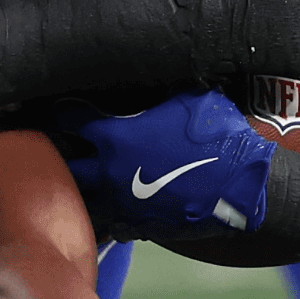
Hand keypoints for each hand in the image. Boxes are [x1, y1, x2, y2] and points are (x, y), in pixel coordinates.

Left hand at [52, 90, 275, 242]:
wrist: (242, 186)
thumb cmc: (215, 135)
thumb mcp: (186, 98)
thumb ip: (156, 91)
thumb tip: (151, 70)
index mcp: (114, 137)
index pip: (71, 119)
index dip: (64, 110)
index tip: (63, 108)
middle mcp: (108, 172)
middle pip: (63, 165)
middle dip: (58, 153)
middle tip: (60, 144)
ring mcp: (121, 205)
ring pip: (81, 199)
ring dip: (79, 187)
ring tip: (83, 177)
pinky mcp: (137, 227)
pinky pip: (110, 222)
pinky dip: (107, 213)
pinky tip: (113, 203)